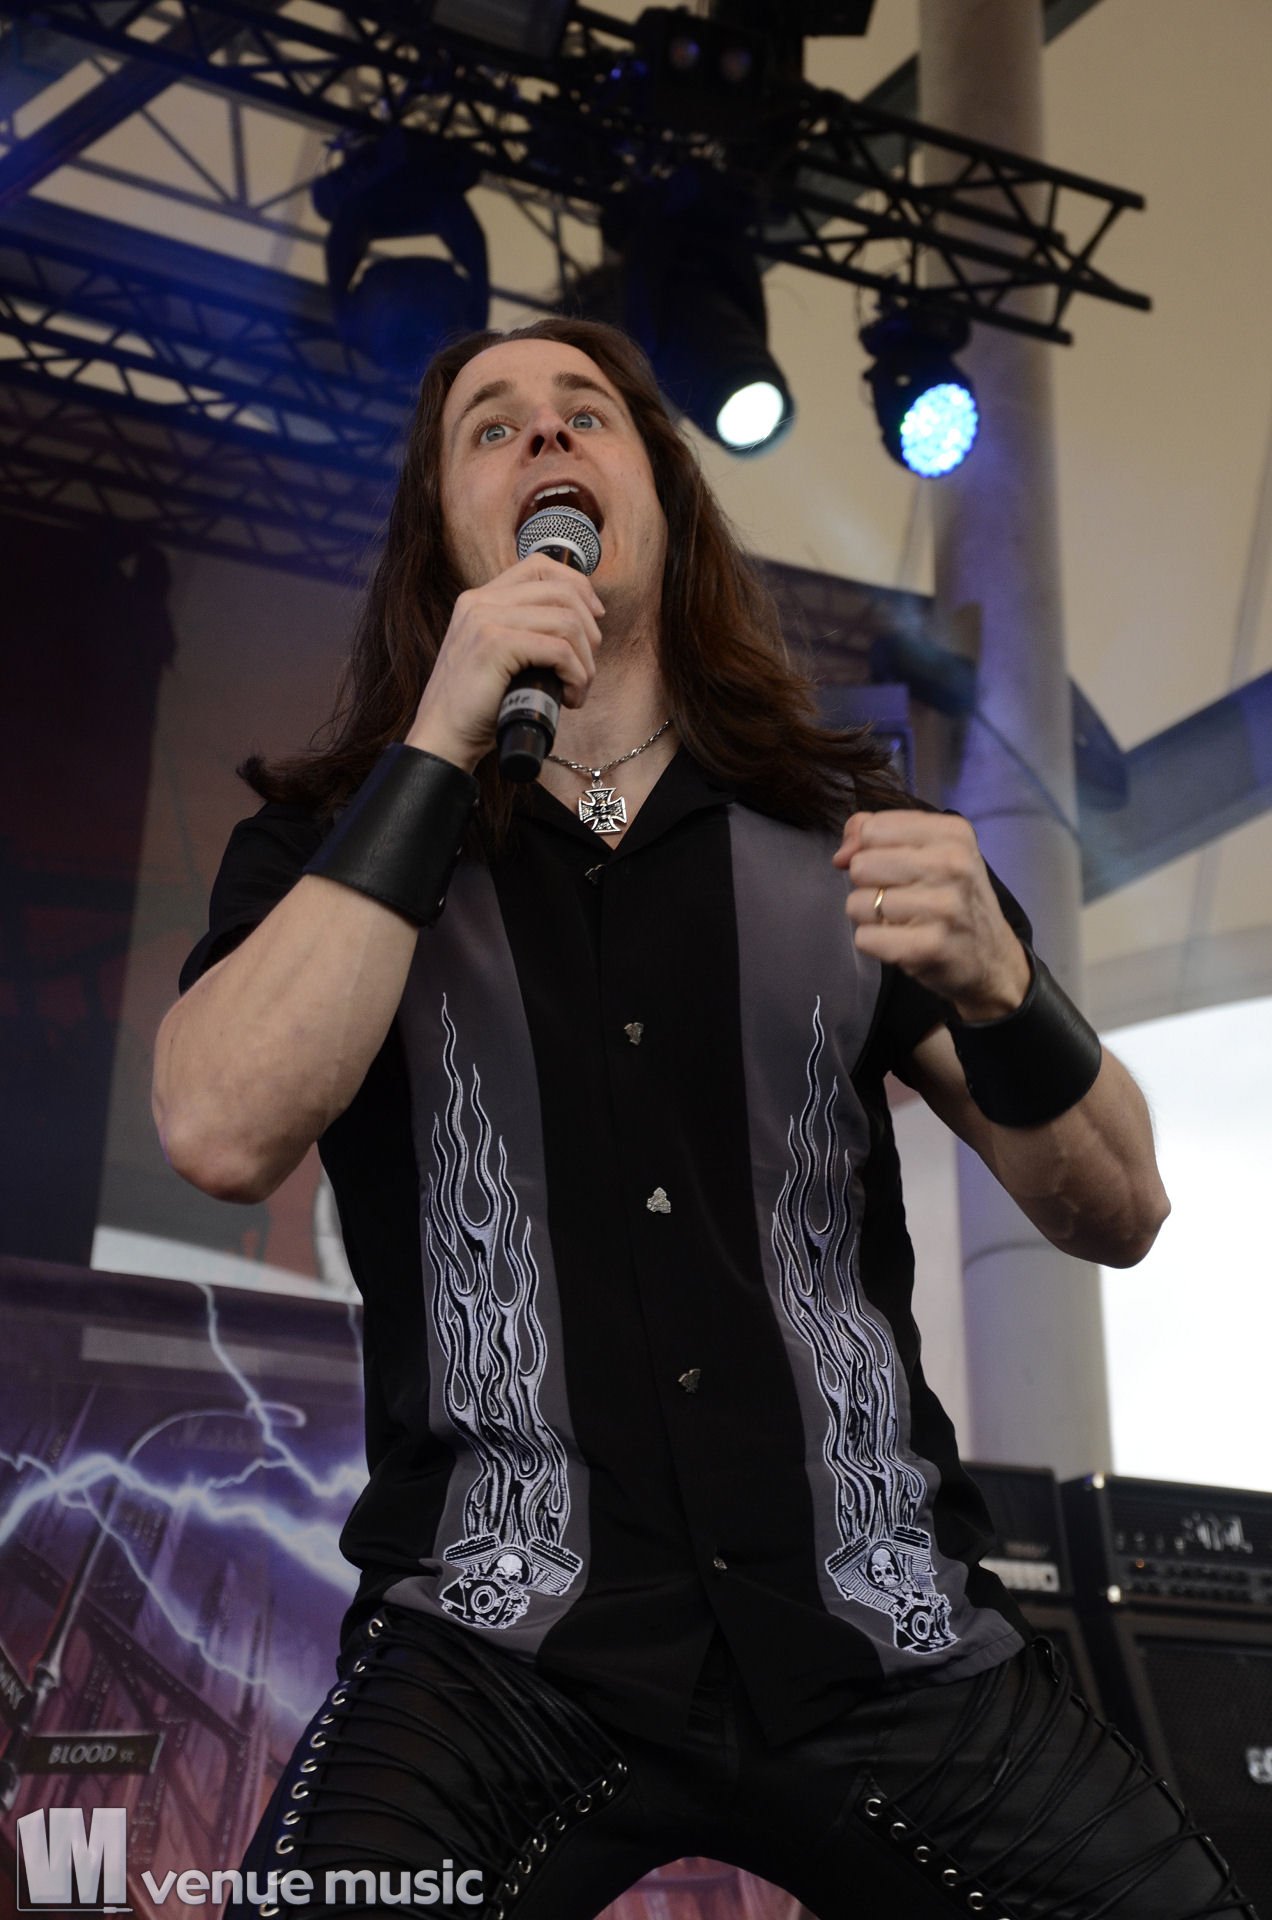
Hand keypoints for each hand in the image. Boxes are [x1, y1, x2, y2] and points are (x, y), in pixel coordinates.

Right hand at [405, 554, 604, 772]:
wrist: (443, 738)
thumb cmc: (476, 706)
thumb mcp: (498, 655)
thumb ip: (523, 631)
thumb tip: (581, 624)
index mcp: (480, 599)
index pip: (539, 566)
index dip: (577, 585)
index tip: (594, 617)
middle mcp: (480, 601)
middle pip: (561, 591)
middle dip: (589, 631)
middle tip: (586, 667)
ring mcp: (485, 620)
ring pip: (566, 621)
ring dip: (585, 661)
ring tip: (577, 689)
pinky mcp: (494, 645)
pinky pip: (558, 649)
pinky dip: (575, 675)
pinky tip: (569, 696)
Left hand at [832, 810, 1030, 1019]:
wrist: (991, 958)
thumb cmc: (952, 898)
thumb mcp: (930, 850)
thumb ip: (878, 834)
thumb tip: (841, 855)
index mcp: (952, 833)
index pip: (872, 829)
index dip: (866, 849)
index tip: (887, 866)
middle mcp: (952, 864)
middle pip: (861, 866)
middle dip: (869, 885)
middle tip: (898, 897)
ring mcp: (944, 907)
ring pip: (858, 903)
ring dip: (871, 917)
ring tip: (901, 921)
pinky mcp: (930, 947)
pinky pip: (865, 938)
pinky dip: (874, 943)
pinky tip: (900, 942)